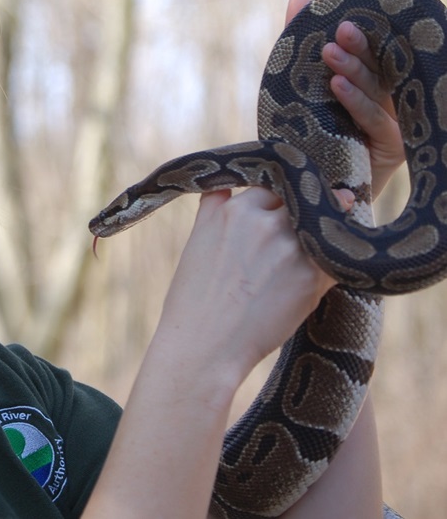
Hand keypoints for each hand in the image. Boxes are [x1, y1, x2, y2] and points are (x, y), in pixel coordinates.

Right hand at [158, 188, 333, 381]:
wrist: (204, 345)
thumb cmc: (195, 297)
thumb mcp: (197, 239)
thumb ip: (215, 206)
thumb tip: (227, 184)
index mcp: (233, 210)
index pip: (272, 184)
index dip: (282, 195)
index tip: (291, 203)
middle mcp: (263, 222)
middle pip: (301, 199)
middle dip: (310, 207)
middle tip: (324, 213)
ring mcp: (290, 248)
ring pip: (323, 225)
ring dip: (328, 231)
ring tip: (332, 242)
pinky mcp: (313, 277)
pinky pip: (335, 258)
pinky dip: (334, 262)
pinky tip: (327, 272)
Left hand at [286, 0, 446, 198]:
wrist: (308, 186)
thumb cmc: (310, 128)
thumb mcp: (300, 82)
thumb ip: (300, 42)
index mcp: (382, 71)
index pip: (403, 31)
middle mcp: (396, 92)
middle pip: (388, 57)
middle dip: (368, 39)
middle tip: (345, 24)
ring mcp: (399, 118)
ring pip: (380, 86)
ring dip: (355, 66)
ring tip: (331, 49)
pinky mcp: (393, 145)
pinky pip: (374, 118)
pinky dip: (354, 98)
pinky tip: (337, 82)